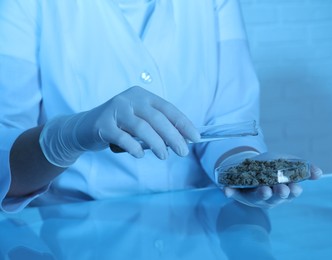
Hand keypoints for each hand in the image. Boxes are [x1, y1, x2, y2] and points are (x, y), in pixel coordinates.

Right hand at [39, 86, 199, 166]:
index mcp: (143, 96)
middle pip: (157, 118)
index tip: (196, 138)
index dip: (184, 123)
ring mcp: (115, 109)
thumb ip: (157, 127)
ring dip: (156, 143)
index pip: (168, 109)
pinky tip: (140, 155)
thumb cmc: (119, 126)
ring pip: (142, 127)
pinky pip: (121, 136)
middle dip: (173, 136)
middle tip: (183, 152)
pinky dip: (133, 147)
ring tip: (164, 156)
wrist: (84, 128)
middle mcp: (130, 99)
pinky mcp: (102, 123)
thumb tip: (183, 140)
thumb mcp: (139, 121)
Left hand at [219, 152, 321, 208]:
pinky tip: (226, 190)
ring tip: (263, 189)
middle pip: (275, 198)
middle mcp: (269, 197)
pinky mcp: (239, 194)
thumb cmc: (272, 167)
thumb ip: (303, 168)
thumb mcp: (287, 163)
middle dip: (278, 194)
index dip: (293, 191)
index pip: (291, 193)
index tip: (295, 187)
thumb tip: (319, 173)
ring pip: (257, 198)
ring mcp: (253, 196)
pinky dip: (231, 193)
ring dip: (260, 194)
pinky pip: (234, 194)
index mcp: (283, 190)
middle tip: (280, 189)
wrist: (250, 165)